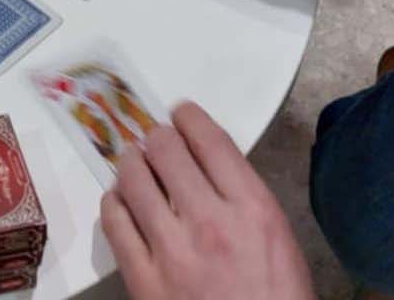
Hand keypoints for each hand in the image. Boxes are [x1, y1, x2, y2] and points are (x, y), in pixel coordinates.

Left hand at [101, 102, 314, 299]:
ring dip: (132, 163)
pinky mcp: (143, 278)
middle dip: (158, 137)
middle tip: (156, 141)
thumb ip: (245, 199)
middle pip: (165, 149)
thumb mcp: (279, 241)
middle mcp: (210, 221)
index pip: (209, 139)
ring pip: (133, 178)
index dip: (189, 117)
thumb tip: (209, 164)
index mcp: (252, 209)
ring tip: (135, 163)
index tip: (181, 113)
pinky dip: (114, 202)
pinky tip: (121, 201)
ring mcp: (172, 250)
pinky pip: (114, 221)